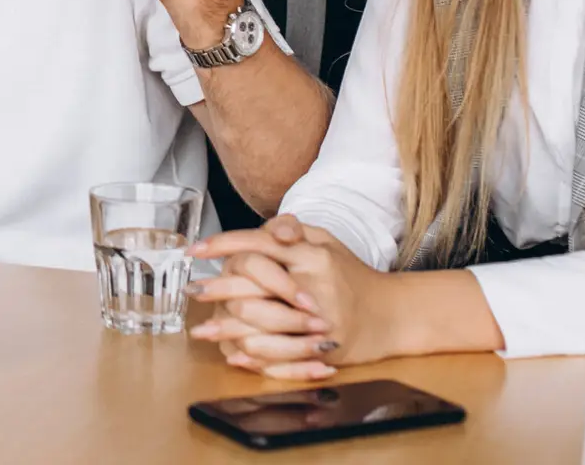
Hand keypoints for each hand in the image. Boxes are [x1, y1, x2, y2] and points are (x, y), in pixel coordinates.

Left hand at [189, 216, 391, 378]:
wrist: (393, 314)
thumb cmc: (351, 275)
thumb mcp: (326, 241)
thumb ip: (293, 230)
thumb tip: (265, 228)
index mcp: (311, 254)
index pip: (258, 244)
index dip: (222, 245)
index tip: (194, 250)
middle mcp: (312, 284)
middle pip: (252, 284)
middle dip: (216, 288)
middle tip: (191, 291)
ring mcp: (318, 320)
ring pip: (261, 323)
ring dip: (226, 328)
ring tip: (202, 331)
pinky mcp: (323, 348)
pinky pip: (282, 355)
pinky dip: (255, 356)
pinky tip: (233, 354)